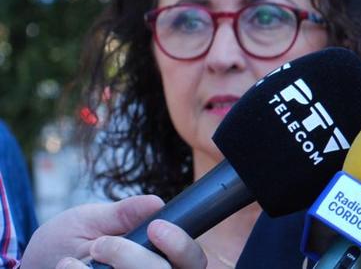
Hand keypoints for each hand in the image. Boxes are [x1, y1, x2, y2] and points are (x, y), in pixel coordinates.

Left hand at [23, 196, 206, 268]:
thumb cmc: (63, 245)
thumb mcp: (88, 221)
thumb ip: (122, 213)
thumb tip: (157, 202)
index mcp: (159, 258)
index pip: (193, 260)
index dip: (182, 246)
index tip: (156, 228)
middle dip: (131, 256)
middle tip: (101, 245)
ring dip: (108, 268)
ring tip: (73, 261)